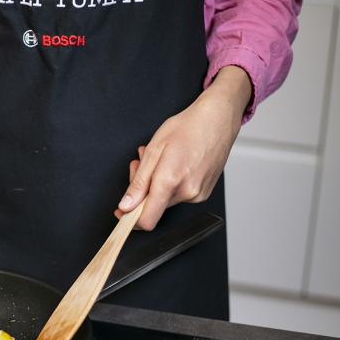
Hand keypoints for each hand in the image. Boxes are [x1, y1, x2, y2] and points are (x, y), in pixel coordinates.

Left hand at [116, 66, 251, 229]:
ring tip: (159, 159)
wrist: (218, 119)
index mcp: (171, 181)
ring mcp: (198, 194)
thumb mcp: (153, 151)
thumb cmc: (187, 127)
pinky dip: (169, 183)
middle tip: (140, 165)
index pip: (147, 220)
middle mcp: (187, 192)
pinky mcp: (204, 192)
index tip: (122, 211)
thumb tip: (126, 206)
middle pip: (153, 206)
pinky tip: (172, 164)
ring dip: (155, 183)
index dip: (130, 219)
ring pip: (165, 199)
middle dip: (142, 189)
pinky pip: (179, 194)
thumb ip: (138, 183)